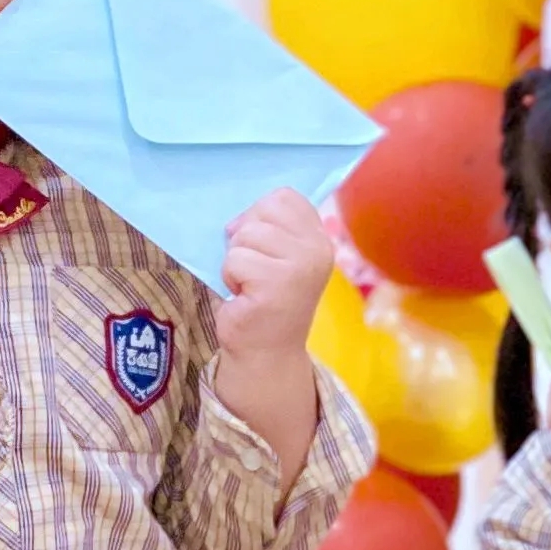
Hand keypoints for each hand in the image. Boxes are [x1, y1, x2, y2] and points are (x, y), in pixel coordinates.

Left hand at [211, 188, 336, 455]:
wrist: (267, 352)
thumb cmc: (263, 299)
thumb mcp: (274, 255)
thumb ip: (265, 227)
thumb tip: (235, 223)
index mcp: (320, 239)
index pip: (284, 197)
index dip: (260, 217)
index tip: (262, 248)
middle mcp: (318, 250)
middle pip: (263, 211)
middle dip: (245, 238)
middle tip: (254, 270)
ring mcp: (300, 267)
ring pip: (244, 236)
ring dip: (235, 261)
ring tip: (249, 285)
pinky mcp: (276, 285)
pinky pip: (235, 259)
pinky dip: (230, 278)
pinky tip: (244, 297)